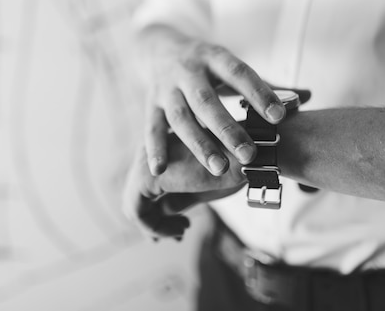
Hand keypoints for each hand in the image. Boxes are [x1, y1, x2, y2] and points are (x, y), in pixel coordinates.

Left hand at [123, 132, 245, 238]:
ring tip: (183, 232)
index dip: (160, 212)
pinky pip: (137, 211)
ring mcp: (147, 162)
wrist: (249, 157)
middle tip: (180, 235)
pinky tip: (181, 229)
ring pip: (135, 204)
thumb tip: (163, 213)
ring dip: (157, 226)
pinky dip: (154, 227)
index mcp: (166, 150)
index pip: (151, 187)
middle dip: (156, 221)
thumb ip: (180, 198)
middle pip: (140, 196)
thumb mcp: (202, 187)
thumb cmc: (234, 168)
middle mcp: (153, 152)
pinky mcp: (146, 177)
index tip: (183, 228)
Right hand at [138, 26, 285, 175]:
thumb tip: (308, 97)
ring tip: (218, 168)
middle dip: (227, 128)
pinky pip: (150, 128)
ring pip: (180, 117)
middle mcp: (187, 70)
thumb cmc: (207, 65)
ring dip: (198, 143)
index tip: (279, 117)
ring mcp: (166, 88)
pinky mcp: (149, 104)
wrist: (158, 49)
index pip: (238, 72)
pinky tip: (161, 171)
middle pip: (206, 100)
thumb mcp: (232, 67)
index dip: (258, 92)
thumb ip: (267, 85)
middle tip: (249, 153)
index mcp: (214, 56)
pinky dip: (154, 150)